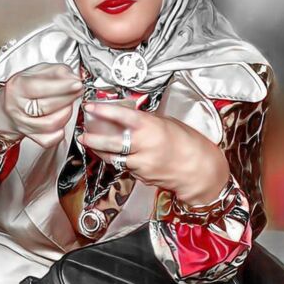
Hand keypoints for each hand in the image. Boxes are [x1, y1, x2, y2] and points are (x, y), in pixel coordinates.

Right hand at [0, 63, 82, 147]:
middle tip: (77, 91)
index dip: (61, 87)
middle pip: (46, 106)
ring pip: (50, 124)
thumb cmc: (24, 88)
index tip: (77, 84)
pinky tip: (61, 120)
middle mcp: (17, 107)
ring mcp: (22, 124)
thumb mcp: (37, 72)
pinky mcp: (30, 137)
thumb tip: (73, 78)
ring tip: (69, 104)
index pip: (39, 87)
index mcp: (17, 86)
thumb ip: (57, 72)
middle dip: (68, 98)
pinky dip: (60, 131)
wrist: (6, 108)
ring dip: (66, 113)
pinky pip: (49, 139)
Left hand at [77, 102, 229, 204]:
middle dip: (93, 139)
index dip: (103, 111)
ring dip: (101, 151)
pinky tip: (115, 155)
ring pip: (113, 158)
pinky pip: (125, 167)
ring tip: (92, 144)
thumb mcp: (167, 123)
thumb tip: (127, 116)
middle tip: (83, 134)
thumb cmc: (188, 143)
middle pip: (110, 143)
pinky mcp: (141, 176)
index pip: (121, 117)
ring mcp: (142, 164)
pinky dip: (118, 161)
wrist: (200, 170)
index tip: (90, 107)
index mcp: (151, 128)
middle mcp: (144, 146)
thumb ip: (146, 121)